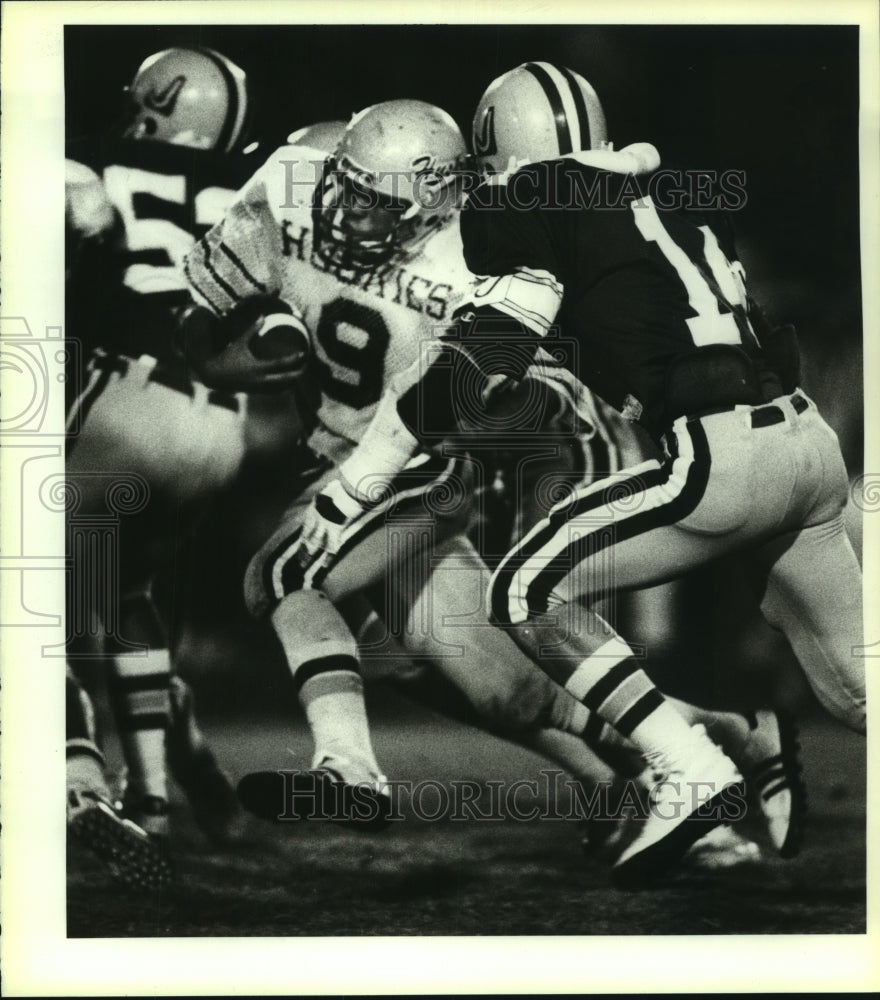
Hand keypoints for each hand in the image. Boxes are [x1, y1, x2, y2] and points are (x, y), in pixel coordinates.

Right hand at [176, 296, 310, 392]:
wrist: (215, 376)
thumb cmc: (228, 356)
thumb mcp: (240, 342)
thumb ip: (252, 330)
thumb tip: (262, 316)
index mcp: (257, 367)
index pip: (280, 364)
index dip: (294, 359)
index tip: (304, 353)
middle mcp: (260, 380)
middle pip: (285, 380)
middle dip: (298, 375)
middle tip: (308, 368)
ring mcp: (259, 388)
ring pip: (281, 388)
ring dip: (292, 383)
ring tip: (302, 377)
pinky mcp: (256, 392)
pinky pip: (274, 392)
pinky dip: (283, 388)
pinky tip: (290, 385)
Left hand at [293, 479, 367, 581]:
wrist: (345, 491)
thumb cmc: (340, 490)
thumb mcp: (329, 492)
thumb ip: (327, 497)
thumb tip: (329, 495)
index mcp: (314, 511)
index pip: (306, 528)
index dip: (303, 537)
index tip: (301, 543)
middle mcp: (316, 520)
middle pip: (307, 538)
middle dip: (302, 550)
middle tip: (299, 560)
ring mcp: (324, 526)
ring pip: (314, 544)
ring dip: (308, 555)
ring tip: (303, 565)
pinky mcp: (336, 530)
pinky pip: (331, 547)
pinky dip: (328, 557)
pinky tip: (324, 566)